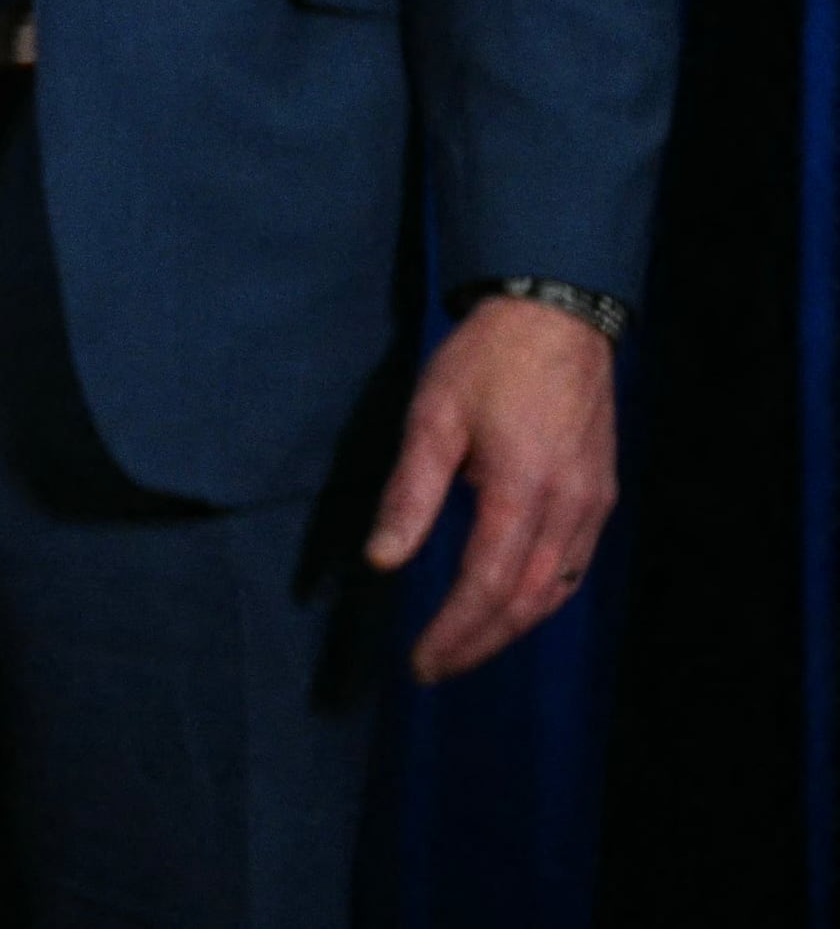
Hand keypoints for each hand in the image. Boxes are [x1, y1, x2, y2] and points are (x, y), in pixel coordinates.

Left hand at [367, 294, 617, 682]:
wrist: (557, 316)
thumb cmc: (485, 361)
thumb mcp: (433, 417)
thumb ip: (410, 494)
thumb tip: (383, 561)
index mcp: (522, 490)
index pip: (485, 584)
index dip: (453, 630)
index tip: (420, 661)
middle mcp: (569, 508)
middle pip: (525, 601)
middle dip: (479, 642)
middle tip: (435, 667)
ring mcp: (593, 505)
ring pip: (557, 591)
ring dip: (511, 627)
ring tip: (466, 647)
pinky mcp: (601, 495)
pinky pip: (574, 566)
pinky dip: (541, 597)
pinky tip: (511, 605)